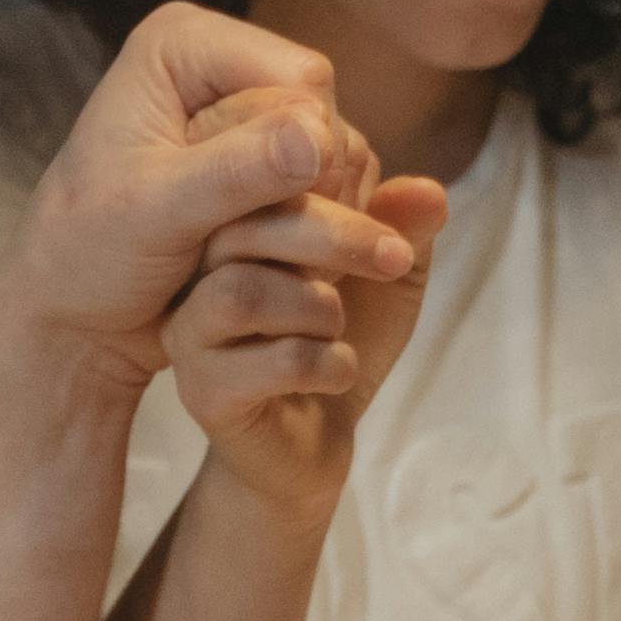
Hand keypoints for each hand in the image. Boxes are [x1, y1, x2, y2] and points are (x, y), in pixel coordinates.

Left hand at [0, 3, 428, 388]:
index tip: (238, 216)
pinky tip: (261, 261)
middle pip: (327, 116)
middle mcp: (224, 61)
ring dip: (311, 219)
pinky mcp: (273, 158)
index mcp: (183, 43)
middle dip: (301, 191)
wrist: (79, 311)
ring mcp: (253, 110)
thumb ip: (233, 173)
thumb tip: (316, 140)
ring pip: (341, 155)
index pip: (303, 81)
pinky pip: (337, 186)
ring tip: (237, 256)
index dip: (298, 155)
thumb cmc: (90, 255)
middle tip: (233, 245)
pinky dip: (313, 232)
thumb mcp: (154, 214)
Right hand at [169, 168, 448, 515]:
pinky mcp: (203, 392)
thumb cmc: (336, 345)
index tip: (380, 220)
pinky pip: (271, 362)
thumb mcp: (385, 279)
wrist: (309, 447)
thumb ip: (403, 230)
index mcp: (233, 226)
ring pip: (243, 292)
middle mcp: (196, 272)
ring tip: (339, 329)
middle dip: (337, 236)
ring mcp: (190, 334)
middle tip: (392, 260)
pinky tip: (337, 371)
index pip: (263, 173)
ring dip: (319, 307)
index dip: (333, 183)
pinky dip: (327, 363)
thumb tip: (430, 192)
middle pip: (244, 223)